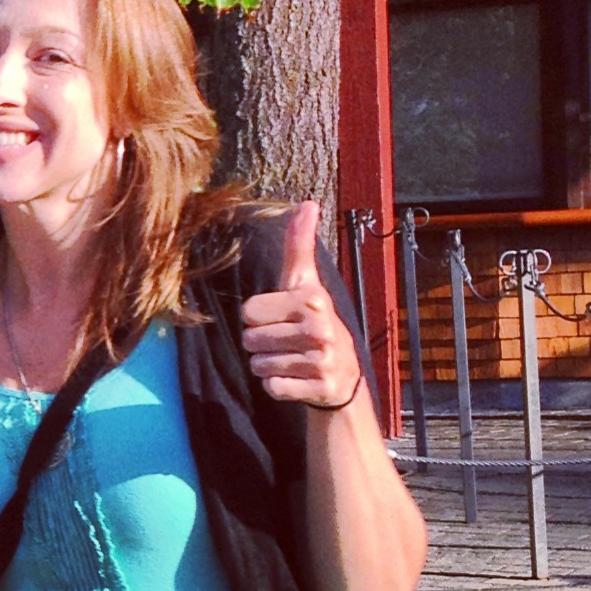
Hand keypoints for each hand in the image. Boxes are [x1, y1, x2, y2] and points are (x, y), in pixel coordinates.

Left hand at [241, 201, 362, 410]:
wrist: (342, 376)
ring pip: (259, 365)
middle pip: (250, 340)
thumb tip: (308, 203)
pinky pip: (273, 388)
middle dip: (260, 345)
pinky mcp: (320, 388)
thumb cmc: (313, 322)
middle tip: (287, 343)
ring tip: (292, 360)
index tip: (281, 319)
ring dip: (268, 366)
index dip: (257, 318)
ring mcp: (323, 360)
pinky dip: (278, 387)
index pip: (248, 311)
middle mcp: (321, 327)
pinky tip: (298, 380)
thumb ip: (299, 246)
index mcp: (313, 299)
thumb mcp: (306, 284)